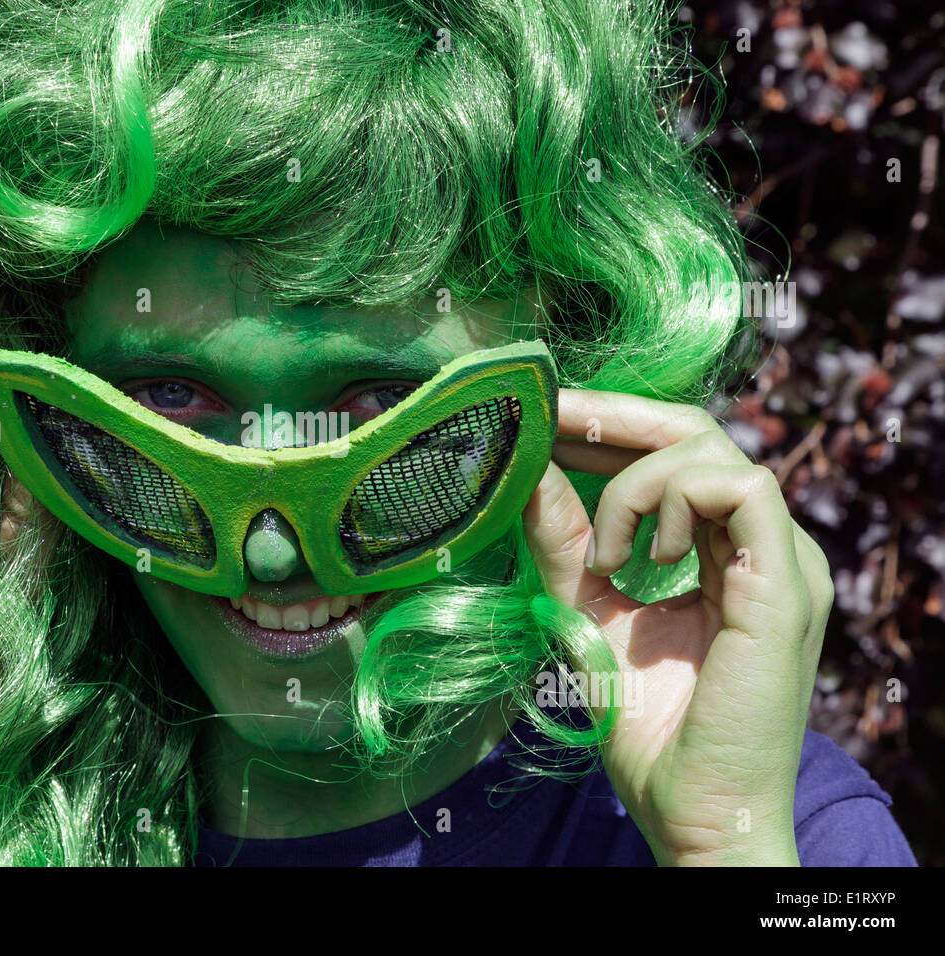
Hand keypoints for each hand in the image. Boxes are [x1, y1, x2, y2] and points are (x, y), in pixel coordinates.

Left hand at [522, 390, 833, 865]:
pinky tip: (642, 560)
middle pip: (698, 431)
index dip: (612, 425)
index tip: (546, 417)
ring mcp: (782, 560)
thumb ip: (561, 542)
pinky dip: (673, 503)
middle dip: (616, 416)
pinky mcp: (786, 582)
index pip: (677, 453)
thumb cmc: (646, 726)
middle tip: (551, 416)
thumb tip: (526, 469)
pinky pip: (740, 487)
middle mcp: (762, 546)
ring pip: (712, 449)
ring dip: (633, 485)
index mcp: (727, 552)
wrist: (692, 808)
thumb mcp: (587, 609)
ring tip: (603, 557)